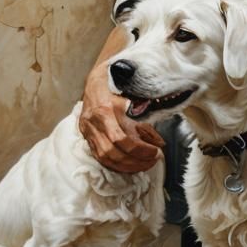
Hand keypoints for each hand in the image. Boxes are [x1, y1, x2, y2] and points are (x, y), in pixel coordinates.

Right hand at [79, 40, 164, 172]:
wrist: (95, 81)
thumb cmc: (117, 88)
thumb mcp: (133, 98)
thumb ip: (144, 120)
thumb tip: (159, 143)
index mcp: (105, 109)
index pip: (120, 138)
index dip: (140, 149)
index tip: (156, 152)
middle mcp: (93, 122)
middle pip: (112, 152)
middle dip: (135, 161)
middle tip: (153, 160)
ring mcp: (88, 131)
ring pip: (105, 158)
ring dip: (127, 166)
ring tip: (144, 165)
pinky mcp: (87, 137)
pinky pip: (100, 157)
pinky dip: (116, 164)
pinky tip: (130, 165)